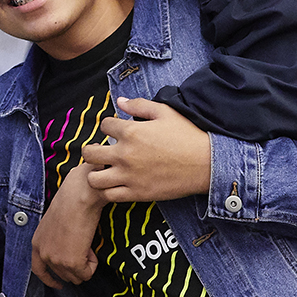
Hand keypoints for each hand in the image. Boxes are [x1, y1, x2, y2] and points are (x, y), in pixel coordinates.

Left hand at [31, 165, 103, 287]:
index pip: (39, 271)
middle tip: (83, 246)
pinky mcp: (72, 263)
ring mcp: (56, 260)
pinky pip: (87, 274)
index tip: (59, 284)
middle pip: (63, 276)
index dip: (50, 280)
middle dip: (76, 266)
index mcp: (37, 243)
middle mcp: (43, 254)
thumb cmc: (71, 203)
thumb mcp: (55, 225)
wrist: (79, 196)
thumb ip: (56, 242)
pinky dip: (93, 263)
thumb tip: (68, 253)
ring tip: (86, 243)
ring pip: (76, 277)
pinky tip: (90, 246)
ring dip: (85, 264)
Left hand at [82, 96, 211, 202]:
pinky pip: (109, 195)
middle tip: (102, 151)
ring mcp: (129, 176)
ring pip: (94, 178)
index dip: (109, 126)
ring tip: (106, 170)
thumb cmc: (188, 135)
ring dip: (97, 172)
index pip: (103, 125)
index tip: (117, 130)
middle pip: (90, 153)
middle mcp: (125, 154)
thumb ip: (138, 105)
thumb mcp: (165, 112)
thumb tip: (119, 101)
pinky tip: (117, 183)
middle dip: (92, 150)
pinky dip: (109, 190)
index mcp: (131, 131)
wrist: (207, 164)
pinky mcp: (137, 193)